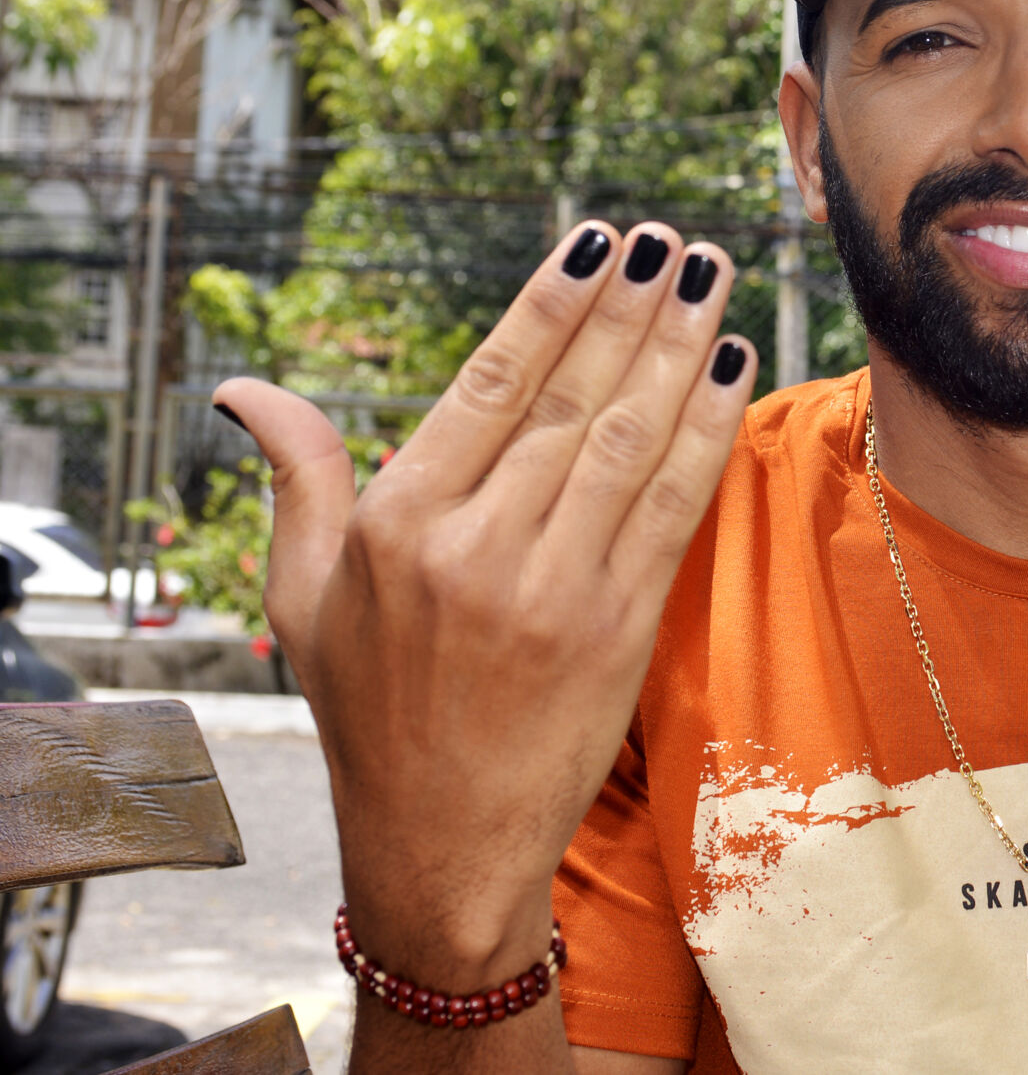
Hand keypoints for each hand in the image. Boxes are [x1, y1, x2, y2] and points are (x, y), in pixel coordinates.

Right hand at [214, 223, 755, 982]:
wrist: (443, 839)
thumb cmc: (369, 711)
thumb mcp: (306, 597)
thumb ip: (300, 478)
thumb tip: (243, 387)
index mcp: (398, 527)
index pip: (488, 384)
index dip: (552, 303)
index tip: (598, 240)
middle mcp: (477, 549)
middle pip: (570, 398)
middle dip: (631, 307)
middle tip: (672, 239)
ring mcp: (555, 590)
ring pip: (629, 439)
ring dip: (679, 350)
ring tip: (711, 278)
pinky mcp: (619, 629)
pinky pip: (672, 509)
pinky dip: (708, 434)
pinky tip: (732, 372)